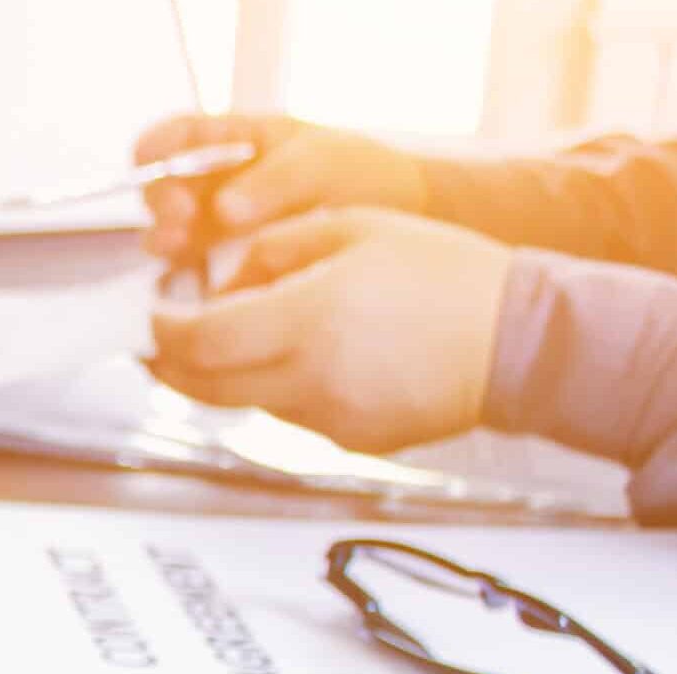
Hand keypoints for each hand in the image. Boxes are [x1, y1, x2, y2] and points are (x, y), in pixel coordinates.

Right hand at [135, 114, 426, 260]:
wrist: (406, 231)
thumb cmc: (365, 179)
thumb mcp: (324, 164)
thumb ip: (274, 180)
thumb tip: (222, 208)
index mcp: (236, 143)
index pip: (178, 137)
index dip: (156, 148)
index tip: (151, 162)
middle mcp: (216, 187)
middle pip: (163, 190)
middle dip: (162, 204)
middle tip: (178, 221)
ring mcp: (218, 233)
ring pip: (170, 236)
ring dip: (166, 244)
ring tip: (178, 253)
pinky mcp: (225, 274)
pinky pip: (191, 277)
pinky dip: (186, 283)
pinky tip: (196, 288)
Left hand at [147, 208, 512, 452]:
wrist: (522, 340)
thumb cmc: (447, 273)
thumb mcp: (353, 228)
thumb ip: (271, 253)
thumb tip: (220, 283)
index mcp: (306, 319)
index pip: (197, 342)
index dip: (162, 329)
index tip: (154, 312)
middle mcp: (310, 378)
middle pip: (204, 387)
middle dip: (170, 364)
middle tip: (161, 340)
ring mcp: (329, 418)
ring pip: (246, 402)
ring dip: (227, 374)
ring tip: (242, 335)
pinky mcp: (351, 442)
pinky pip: (292, 416)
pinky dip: (278, 389)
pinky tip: (306, 357)